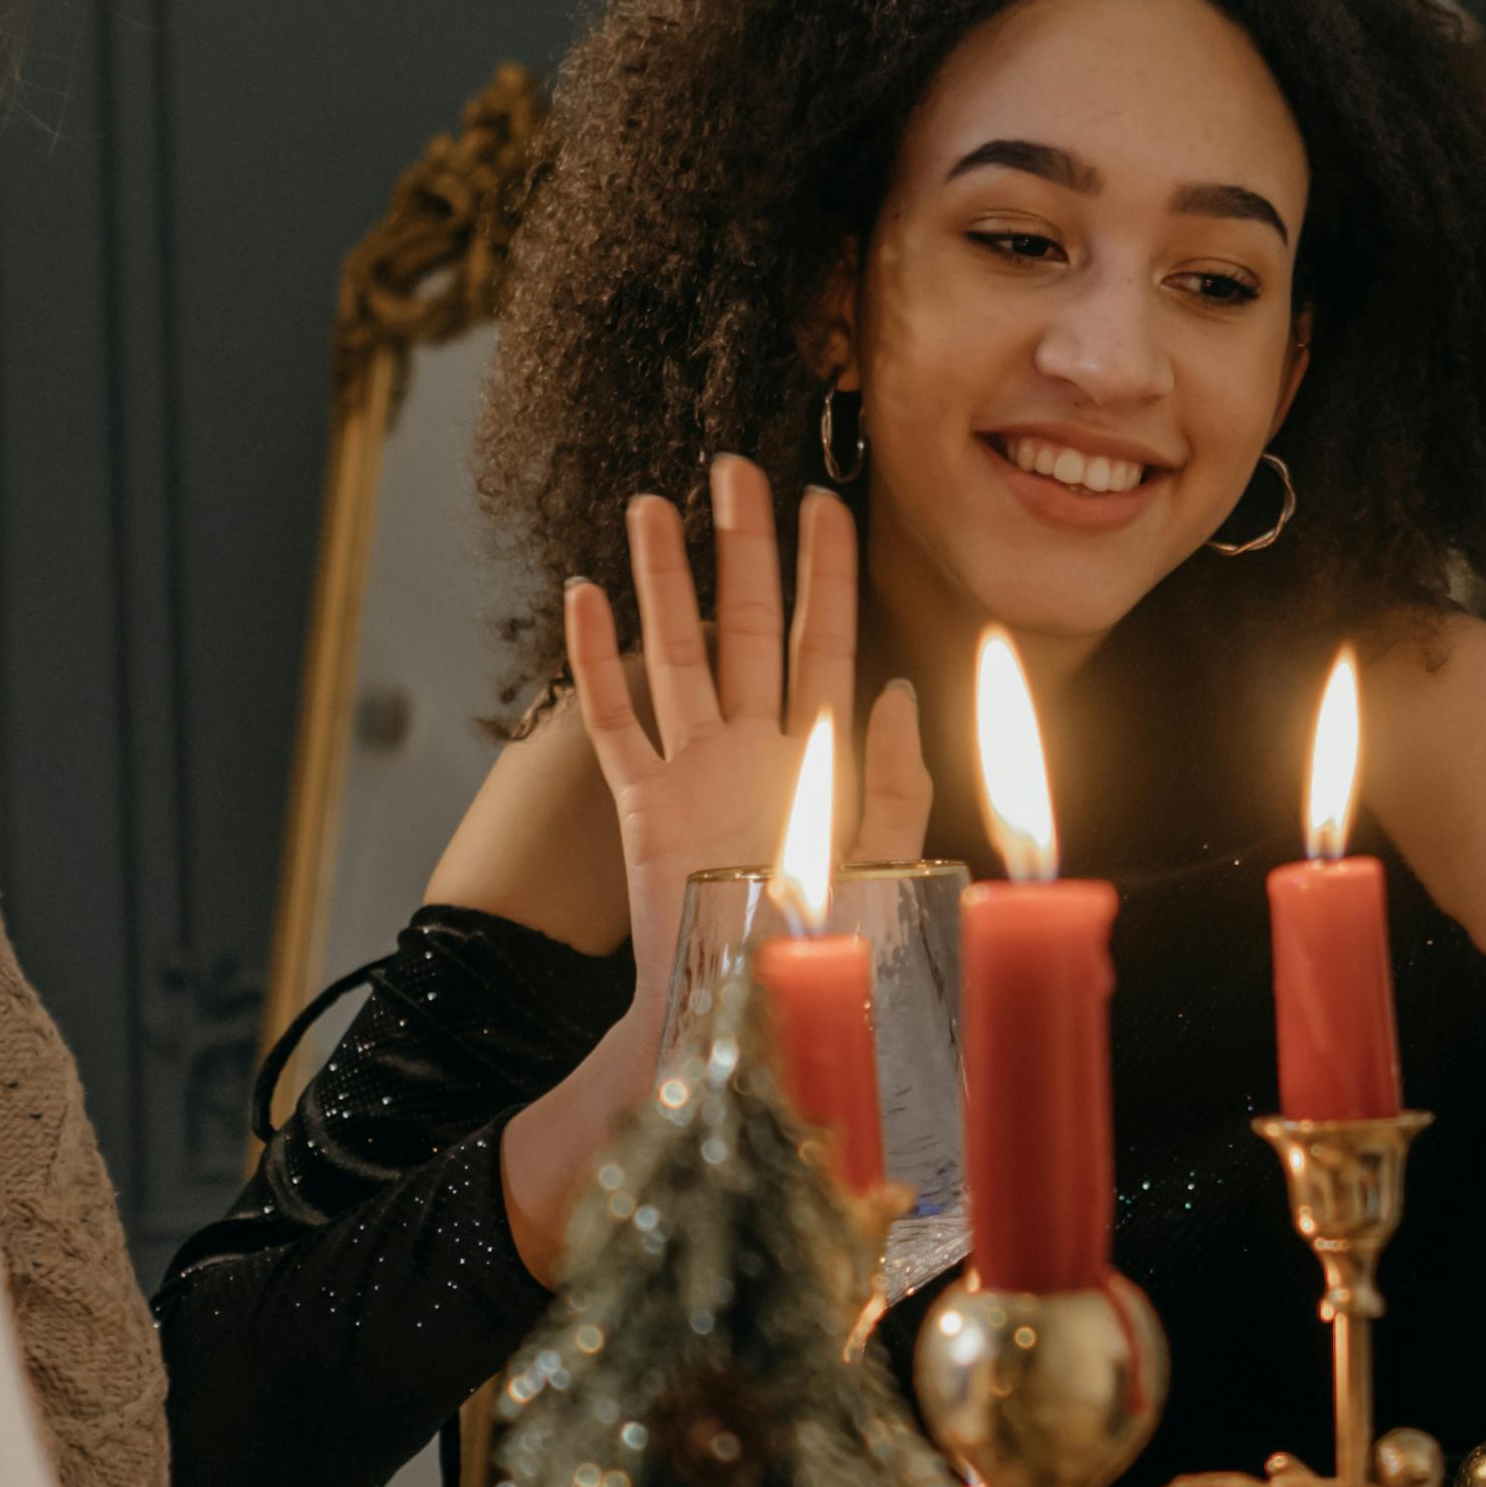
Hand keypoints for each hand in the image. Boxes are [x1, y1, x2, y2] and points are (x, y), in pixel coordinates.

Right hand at [561, 457, 931, 997]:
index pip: (824, 640)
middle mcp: (752, 750)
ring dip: (666, 580)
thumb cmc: (826, 953)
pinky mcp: (644, 809)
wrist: (753, 1020)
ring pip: (677, 654)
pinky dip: (598, 662)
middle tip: (737, 467)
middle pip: (747, 625)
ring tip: (653, 505)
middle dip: (744, 547)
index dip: (826, 572)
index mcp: (818, 757)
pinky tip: (586, 595)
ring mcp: (693, 773)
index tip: (825, 501)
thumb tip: (896, 688)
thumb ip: (899, 779)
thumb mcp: (887, 863)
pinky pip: (616, 722)